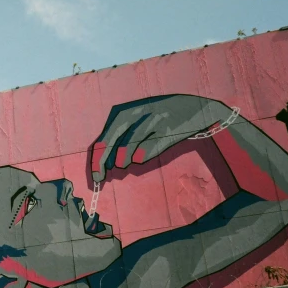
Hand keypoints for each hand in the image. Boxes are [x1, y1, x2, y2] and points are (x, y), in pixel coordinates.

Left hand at [90, 94, 228, 181]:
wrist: (192, 108)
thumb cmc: (157, 118)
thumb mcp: (134, 121)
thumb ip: (118, 138)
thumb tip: (104, 163)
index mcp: (121, 113)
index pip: (102, 141)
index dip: (96, 161)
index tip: (95, 178)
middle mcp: (133, 116)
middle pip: (110, 147)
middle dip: (103, 166)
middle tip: (100, 180)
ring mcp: (149, 123)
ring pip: (127, 153)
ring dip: (126, 162)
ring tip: (131, 160)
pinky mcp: (165, 132)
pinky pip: (145, 154)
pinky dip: (142, 158)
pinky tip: (145, 155)